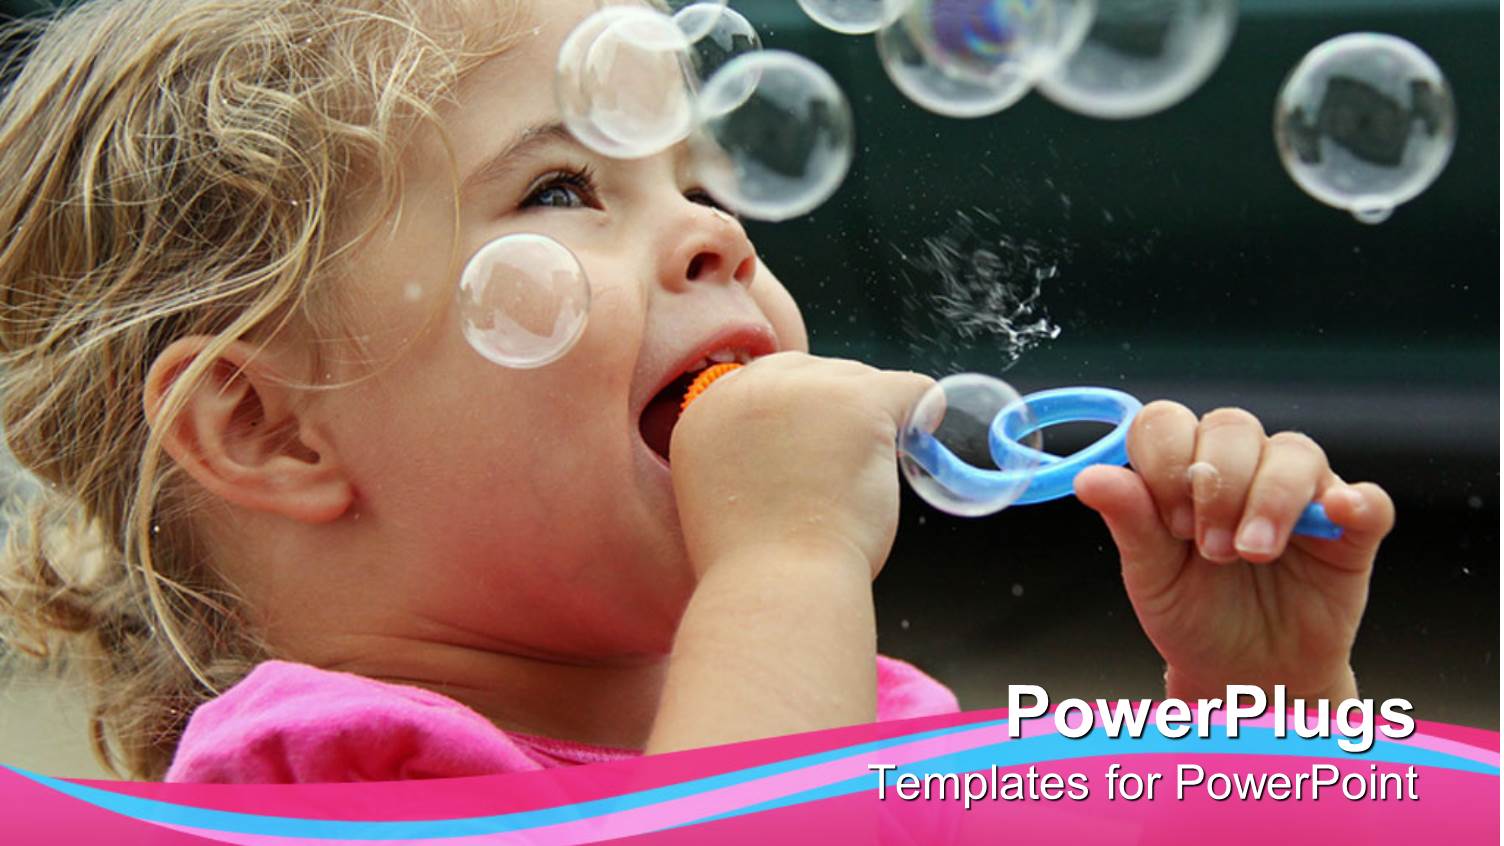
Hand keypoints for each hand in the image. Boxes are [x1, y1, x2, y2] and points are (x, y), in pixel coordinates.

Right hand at [670, 352, 933, 578]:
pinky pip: (908, 388)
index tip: (816, 451)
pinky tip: (923, 434)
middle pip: (813, 371)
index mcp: (705, 413)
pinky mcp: (857, 402)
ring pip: (859, 379)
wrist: (774, 589)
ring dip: (872, 421)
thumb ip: (752, 453)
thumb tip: (810, 438)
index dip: (799, 416)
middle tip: (847, 468)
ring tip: (867, 476)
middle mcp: (748, 388)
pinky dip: (922, 409)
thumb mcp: (730, 495)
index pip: (766, 382)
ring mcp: (803, 389)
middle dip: (837, 412)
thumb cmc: (756, 568)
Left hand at [1074, 402, 1395, 699]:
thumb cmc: (1193, 615)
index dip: (1165, 460)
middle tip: (1209, 549)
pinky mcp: (1351, 531)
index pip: (1169, 422)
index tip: (1168, 520)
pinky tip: (1338, 513)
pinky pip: (1368, 500)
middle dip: (1216, 484)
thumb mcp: (1150, 574)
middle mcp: (1242, 468)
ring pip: (1295, 453)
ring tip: (1251, 553)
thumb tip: (1089, 479)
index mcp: (1184, 469)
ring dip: (1270, 499)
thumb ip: (1130, 521)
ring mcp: (1300, 495)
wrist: (1242, 674)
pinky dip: (1358, 501)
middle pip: (1232, 427)